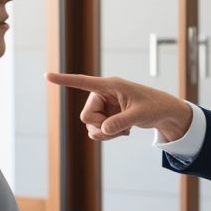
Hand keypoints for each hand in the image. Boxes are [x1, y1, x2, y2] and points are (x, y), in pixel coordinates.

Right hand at [46, 73, 193, 141]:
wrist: (164, 114)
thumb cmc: (154, 107)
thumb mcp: (140, 115)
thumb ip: (121, 122)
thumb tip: (104, 130)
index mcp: (110, 86)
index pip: (83, 82)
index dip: (64, 80)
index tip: (47, 75)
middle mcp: (103, 94)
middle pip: (86, 116)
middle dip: (99, 127)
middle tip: (117, 130)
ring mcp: (104, 106)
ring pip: (90, 126)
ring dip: (105, 133)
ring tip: (123, 131)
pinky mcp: (107, 116)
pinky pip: (97, 130)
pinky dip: (109, 135)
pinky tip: (123, 131)